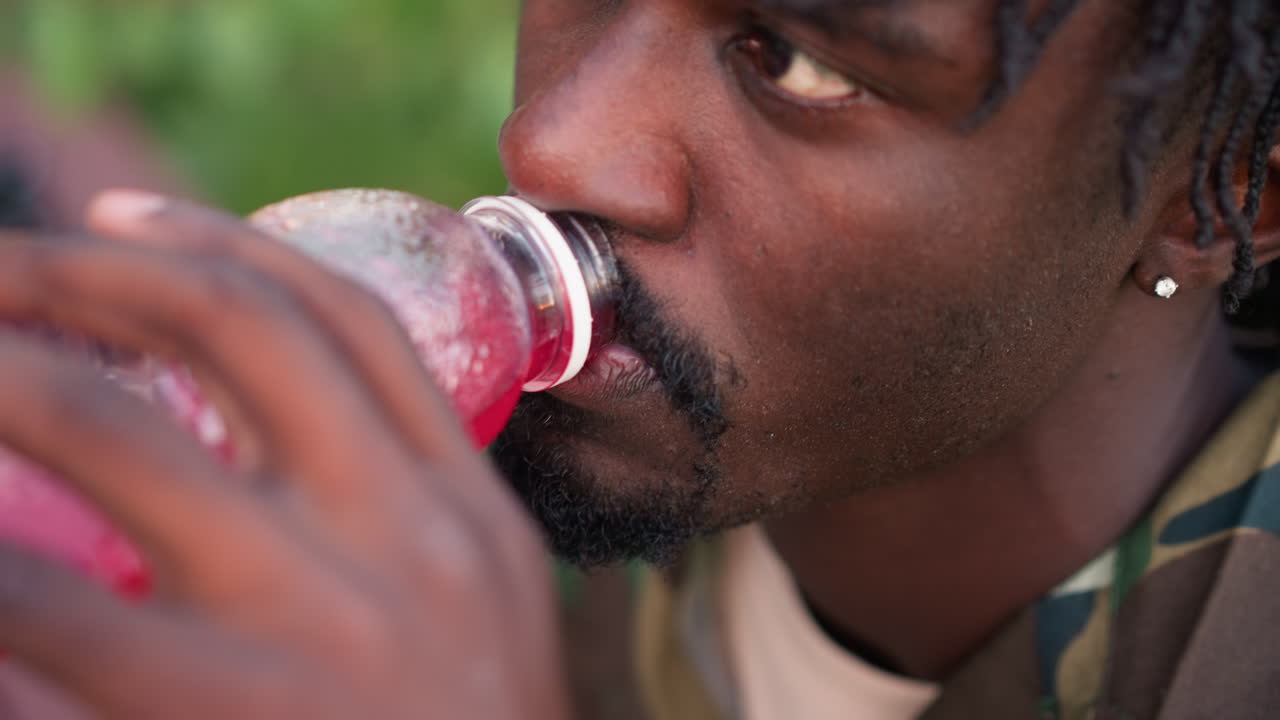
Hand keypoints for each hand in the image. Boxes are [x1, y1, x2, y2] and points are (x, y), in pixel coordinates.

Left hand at [0, 191, 569, 718]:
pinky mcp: (208, 714)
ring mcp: (306, 622)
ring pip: (106, 425)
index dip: (226, 246)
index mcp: (467, 512)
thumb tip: (275, 440)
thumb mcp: (476, 621)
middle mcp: (399, 537)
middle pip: (234, 329)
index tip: (124, 220)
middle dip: (85, 270)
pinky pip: (36, 596)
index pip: (349, 325)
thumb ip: (404, 522)